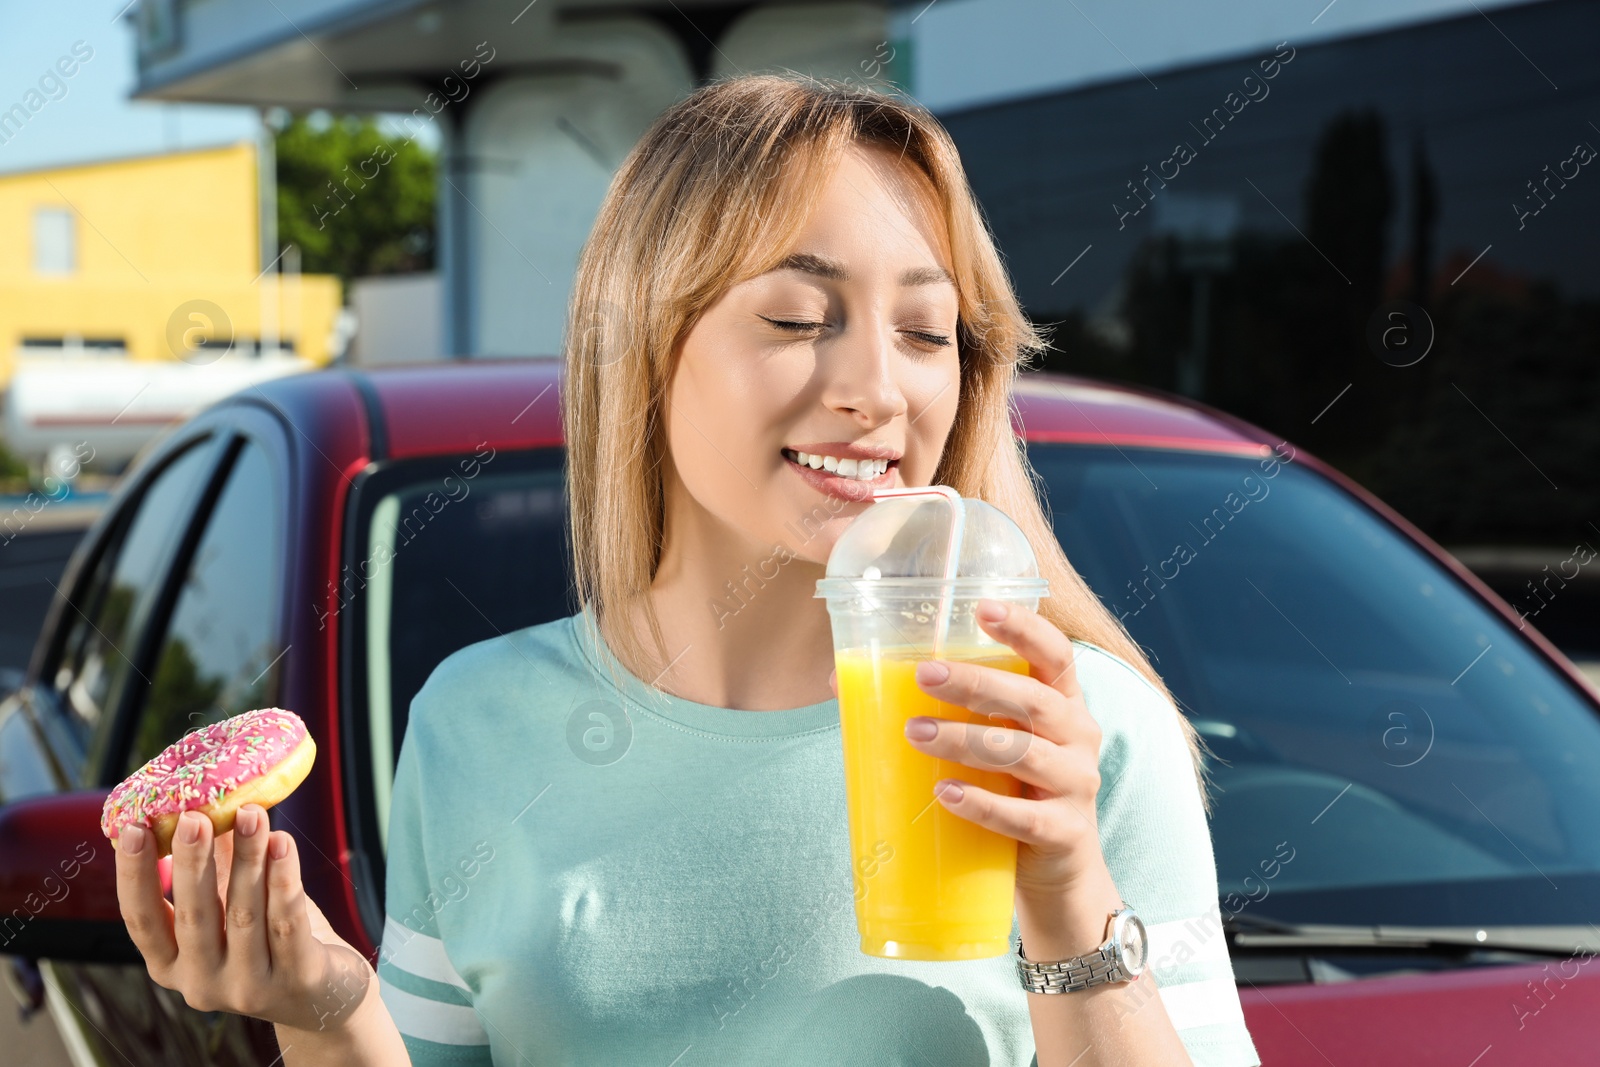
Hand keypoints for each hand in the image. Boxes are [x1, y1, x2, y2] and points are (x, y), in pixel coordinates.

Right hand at [115, 805, 374, 1034]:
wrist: (323, 995)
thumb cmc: (267, 941)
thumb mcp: (230, 906)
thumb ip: (213, 866)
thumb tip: (197, 803)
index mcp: (172, 965)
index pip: (141, 920)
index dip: (134, 875)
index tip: (133, 828)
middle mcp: (202, 983)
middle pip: (195, 915)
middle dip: (193, 862)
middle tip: (194, 816)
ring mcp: (249, 986)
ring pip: (245, 914)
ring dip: (247, 858)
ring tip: (252, 814)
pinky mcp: (297, 979)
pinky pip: (287, 923)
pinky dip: (284, 881)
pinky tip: (283, 843)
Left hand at [901, 598, 1105, 901]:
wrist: (1055, 873)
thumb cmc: (1010, 790)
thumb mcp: (987, 742)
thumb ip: (937, 708)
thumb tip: (839, 680)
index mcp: (1060, 702)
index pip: (1054, 653)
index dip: (1024, 627)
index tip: (982, 608)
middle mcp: (1077, 736)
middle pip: (1034, 699)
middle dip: (978, 683)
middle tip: (926, 673)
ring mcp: (1076, 785)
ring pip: (1025, 753)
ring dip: (967, 740)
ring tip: (916, 733)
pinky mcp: (1065, 833)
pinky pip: (1025, 817)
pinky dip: (983, 805)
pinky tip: (946, 794)